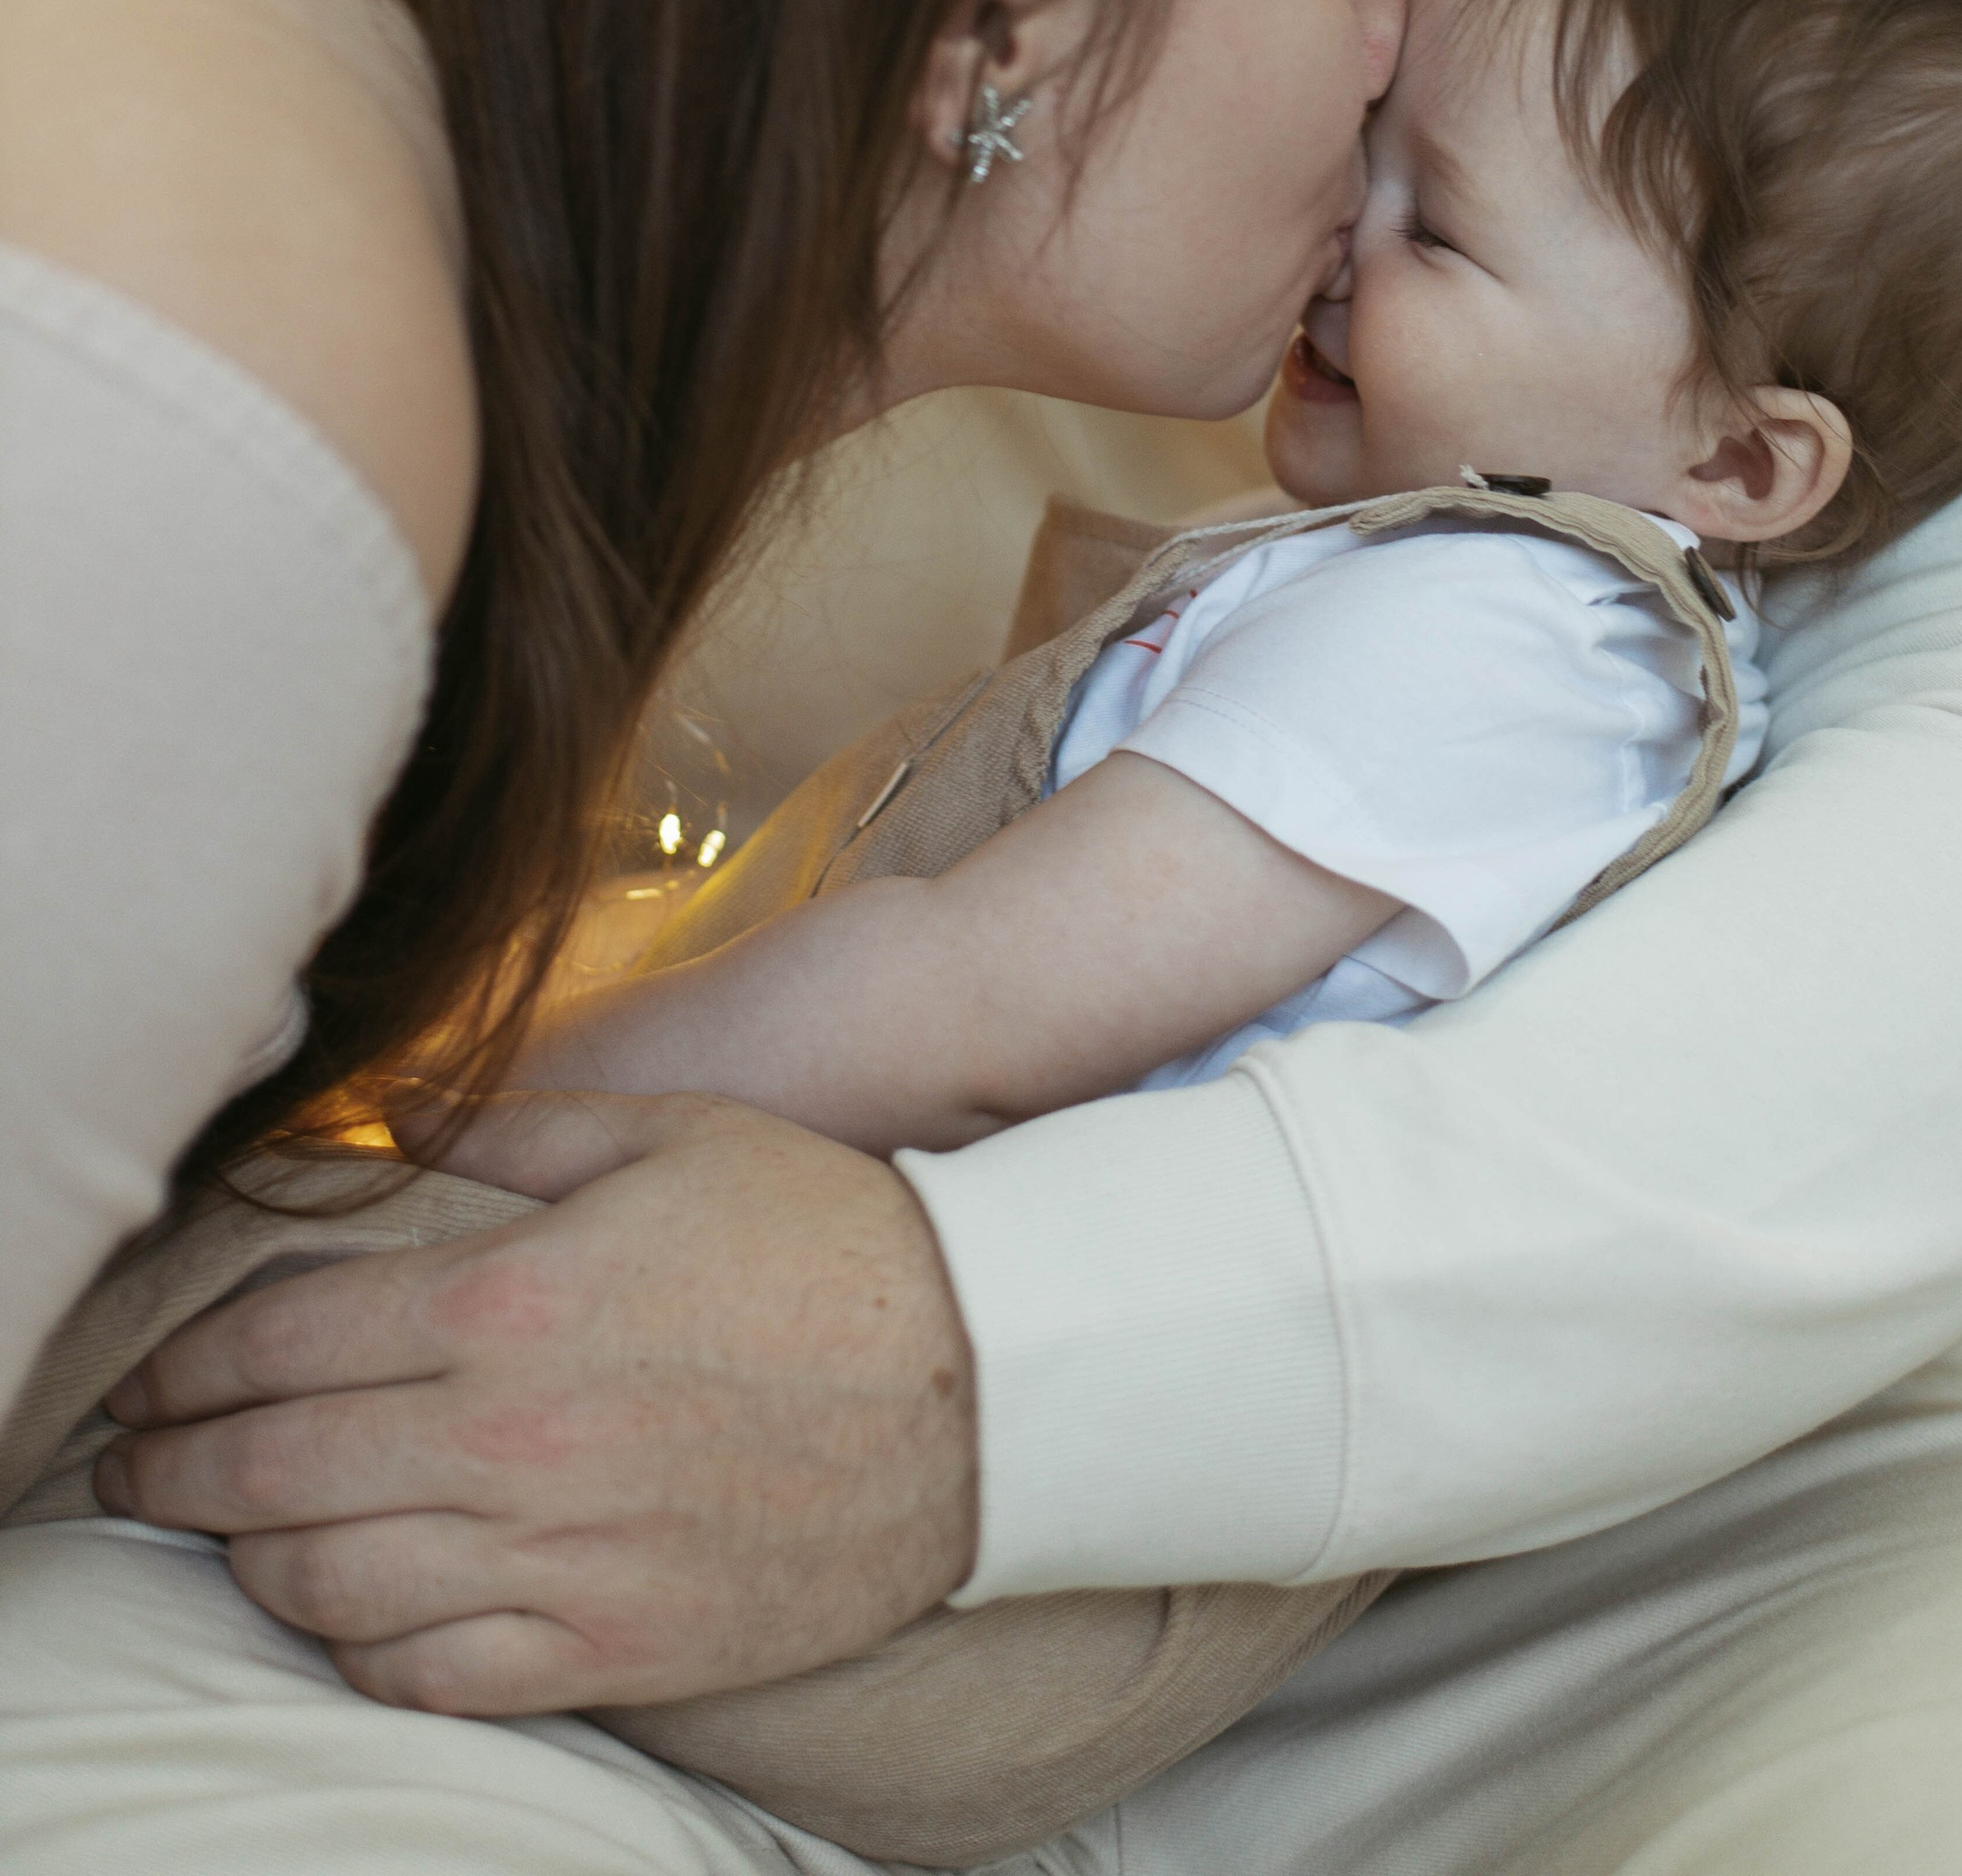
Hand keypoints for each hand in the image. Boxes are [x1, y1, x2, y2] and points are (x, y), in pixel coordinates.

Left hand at [93, 1092, 977, 1716]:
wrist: (979, 1380)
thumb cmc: (824, 1236)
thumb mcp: (670, 1132)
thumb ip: (512, 1132)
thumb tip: (394, 1123)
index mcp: (511, 1299)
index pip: (281, 1341)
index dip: (188, 1362)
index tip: (153, 1373)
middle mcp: (512, 1439)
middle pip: (276, 1469)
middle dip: (181, 1466)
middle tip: (144, 1461)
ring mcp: (558, 1555)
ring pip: (331, 1585)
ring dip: (255, 1559)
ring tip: (231, 1530)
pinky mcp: (611, 1642)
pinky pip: (431, 1677)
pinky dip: (359, 1650)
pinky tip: (347, 1611)